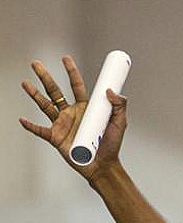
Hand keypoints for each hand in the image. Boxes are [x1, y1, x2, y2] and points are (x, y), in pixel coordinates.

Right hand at [19, 55, 128, 182]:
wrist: (103, 165)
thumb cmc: (112, 144)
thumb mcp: (120, 123)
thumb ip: (119, 106)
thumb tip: (112, 91)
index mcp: (85, 107)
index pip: (76, 85)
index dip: (71, 71)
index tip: (65, 58)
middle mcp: (71, 113)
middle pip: (55, 91)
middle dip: (45, 76)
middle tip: (35, 63)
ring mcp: (62, 124)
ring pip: (44, 106)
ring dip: (34, 95)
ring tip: (25, 83)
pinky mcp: (56, 138)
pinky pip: (40, 130)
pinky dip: (30, 126)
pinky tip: (22, 119)